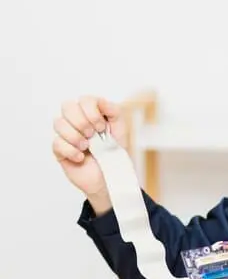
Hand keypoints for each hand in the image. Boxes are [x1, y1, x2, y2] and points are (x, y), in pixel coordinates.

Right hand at [52, 96, 127, 213]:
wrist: (110, 178)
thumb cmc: (114, 154)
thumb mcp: (120, 131)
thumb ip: (114, 112)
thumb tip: (102, 101)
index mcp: (91, 114)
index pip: (84, 100)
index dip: (92, 111)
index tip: (102, 127)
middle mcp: (77, 121)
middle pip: (67, 106)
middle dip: (82, 121)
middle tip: (93, 135)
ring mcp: (66, 135)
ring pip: (59, 122)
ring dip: (75, 136)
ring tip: (87, 147)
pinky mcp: (60, 150)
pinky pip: (56, 143)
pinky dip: (71, 150)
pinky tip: (81, 158)